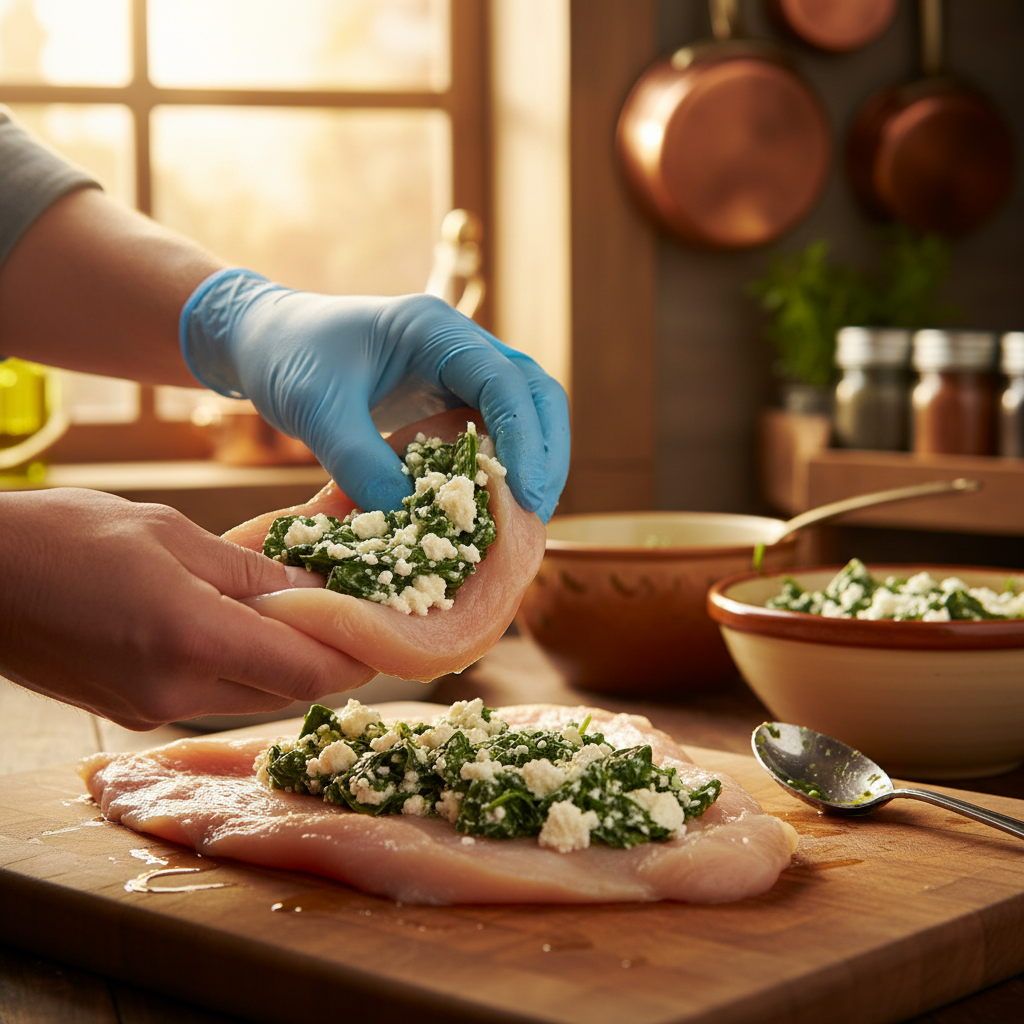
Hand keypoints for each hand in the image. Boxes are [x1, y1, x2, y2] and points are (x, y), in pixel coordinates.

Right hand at [0, 489, 373, 728]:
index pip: (308, 670)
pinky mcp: (130, 709)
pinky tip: (239, 626)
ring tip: (300, 612)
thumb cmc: (65, 537)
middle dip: (326, 657)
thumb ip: (248, 568)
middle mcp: (177, 690)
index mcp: (194, 639)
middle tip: (352, 615)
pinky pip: (210, 692)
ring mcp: (150, 708)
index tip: (387, 632)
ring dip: (283, 662)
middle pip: (286, 688)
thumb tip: (307, 583)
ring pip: (250, 693)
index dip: (358, 656)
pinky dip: (238, 666)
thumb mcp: (170, 532)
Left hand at [180, 269, 569, 520]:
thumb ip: (359, 461)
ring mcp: (457, 368)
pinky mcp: (448, 394)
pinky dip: (503, 463)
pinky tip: (492, 502)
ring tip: (525, 515)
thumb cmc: (286, 358)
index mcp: (432, 329)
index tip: (524, 495)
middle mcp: (458, 343)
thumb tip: (409, 517)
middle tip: (537, 511)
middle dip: (546, 450)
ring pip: (523, 409)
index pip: (504, 380)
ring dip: (533, 458)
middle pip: (535, 390)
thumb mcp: (315, 409)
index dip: (524, 438)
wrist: (264, 340)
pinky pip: (493, 426)